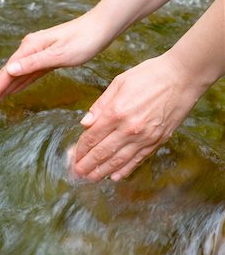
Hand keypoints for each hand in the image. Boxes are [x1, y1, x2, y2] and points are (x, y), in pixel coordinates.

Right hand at [0, 11, 108, 105]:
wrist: (100, 28)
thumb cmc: (82, 40)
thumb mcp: (58, 54)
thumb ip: (33, 64)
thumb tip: (9, 70)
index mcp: (31, 47)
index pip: (9, 70)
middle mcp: (32, 48)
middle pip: (11, 71)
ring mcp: (40, 51)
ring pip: (20, 72)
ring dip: (8, 85)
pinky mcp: (49, 56)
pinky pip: (31, 72)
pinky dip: (22, 81)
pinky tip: (17, 88)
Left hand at [69, 53, 200, 181]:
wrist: (181, 78)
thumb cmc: (149, 75)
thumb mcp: (119, 82)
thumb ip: (100, 105)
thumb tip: (85, 123)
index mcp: (116, 112)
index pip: (92, 137)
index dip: (81, 149)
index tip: (74, 156)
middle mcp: (129, 129)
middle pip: (103, 152)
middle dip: (87, 165)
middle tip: (77, 173)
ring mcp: (144, 137)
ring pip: (119, 160)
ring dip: (102, 171)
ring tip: (91, 178)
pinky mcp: (157, 141)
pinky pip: (138, 159)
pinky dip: (125, 169)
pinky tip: (115, 176)